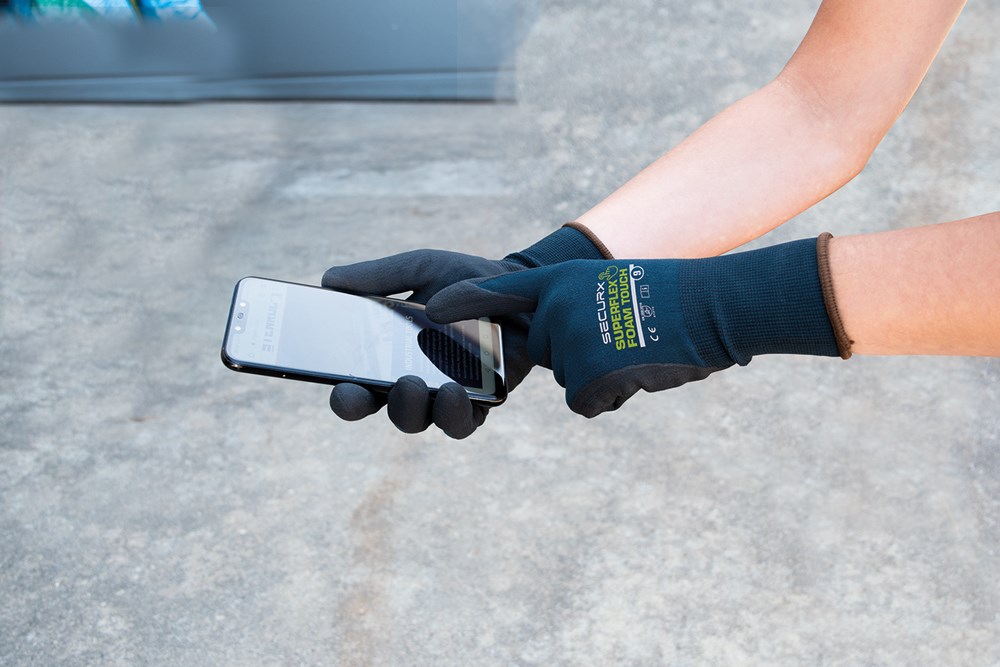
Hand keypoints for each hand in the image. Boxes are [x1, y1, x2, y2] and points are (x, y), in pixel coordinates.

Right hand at [321, 250, 532, 438]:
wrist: (520, 284)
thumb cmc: (465, 279)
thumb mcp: (421, 267)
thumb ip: (379, 276)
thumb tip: (328, 279)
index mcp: (389, 355)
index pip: (357, 385)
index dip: (345, 396)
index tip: (339, 389)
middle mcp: (414, 380)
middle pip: (382, 408)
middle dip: (374, 404)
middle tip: (382, 380)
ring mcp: (446, 394)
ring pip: (419, 420)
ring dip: (410, 409)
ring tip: (414, 384)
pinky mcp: (480, 401)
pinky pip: (462, 424)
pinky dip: (453, 416)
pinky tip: (454, 393)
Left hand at [427, 237, 844, 416]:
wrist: (712, 306)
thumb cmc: (670, 298)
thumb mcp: (611, 287)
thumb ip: (575, 309)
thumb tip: (565, 348)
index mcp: (560, 281)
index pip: (500, 292)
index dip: (465, 302)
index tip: (430, 311)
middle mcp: (556, 308)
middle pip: (550, 355)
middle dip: (585, 358)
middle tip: (625, 337)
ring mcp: (570, 342)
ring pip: (572, 380)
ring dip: (605, 376)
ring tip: (639, 348)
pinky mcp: (587, 375)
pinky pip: (587, 402)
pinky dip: (615, 395)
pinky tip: (641, 370)